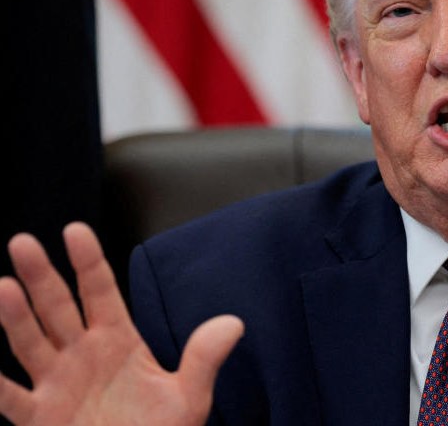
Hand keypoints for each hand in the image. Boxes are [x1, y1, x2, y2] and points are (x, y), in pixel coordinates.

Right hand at [0, 222, 242, 424]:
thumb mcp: (189, 397)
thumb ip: (203, 359)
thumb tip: (233, 323)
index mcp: (117, 340)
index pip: (100, 291)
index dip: (88, 261)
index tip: (75, 230)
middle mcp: (82, 355)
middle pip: (58, 308)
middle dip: (41, 276)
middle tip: (23, 243)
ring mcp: (56, 384)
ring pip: (30, 344)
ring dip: (15, 318)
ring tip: (3, 287)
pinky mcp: (38, 418)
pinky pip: (10, 399)